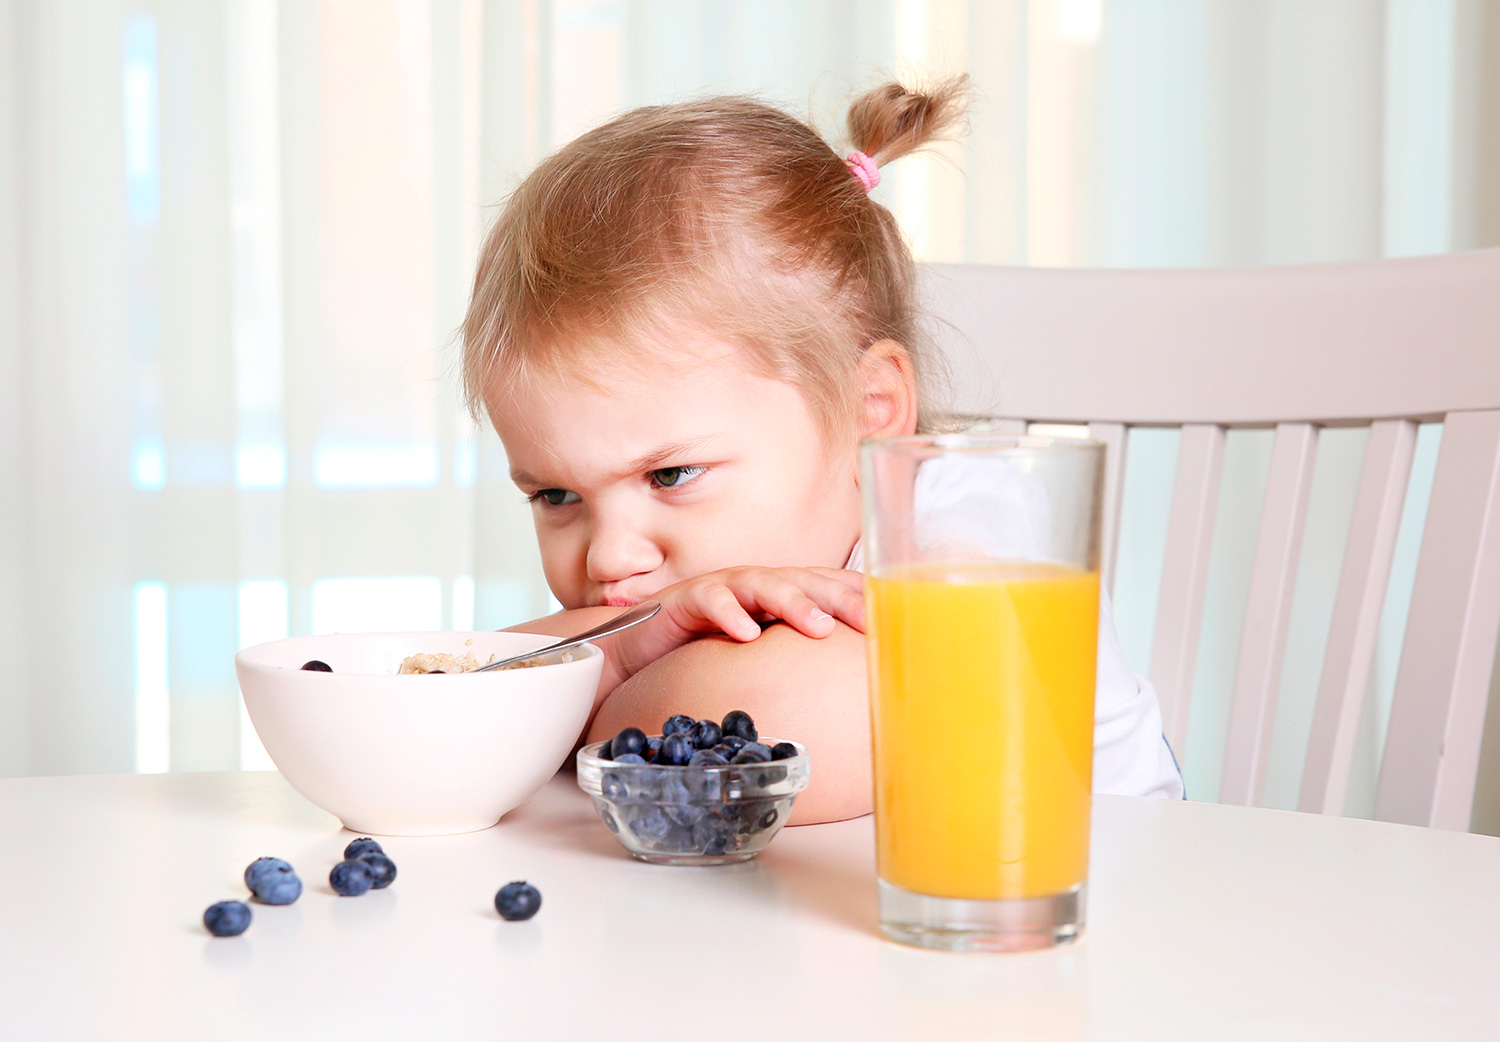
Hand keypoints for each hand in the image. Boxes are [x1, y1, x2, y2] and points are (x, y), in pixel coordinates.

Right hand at [607, 566, 865, 683]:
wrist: (640, 649)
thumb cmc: (708, 653)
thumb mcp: (763, 659)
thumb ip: (800, 665)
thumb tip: (853, 700)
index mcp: (784, 597)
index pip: (833, 588)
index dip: (866, 600)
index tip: (900, 621)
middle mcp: (759, 586)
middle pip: (809, 582)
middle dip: (843, 599)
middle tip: (871, 621)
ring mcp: (725, 588)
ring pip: (766, 585)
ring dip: (794, 603)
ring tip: (818, 627)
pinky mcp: (688, 599)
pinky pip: (712, 600)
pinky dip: (730, 614)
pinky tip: (746, 633)